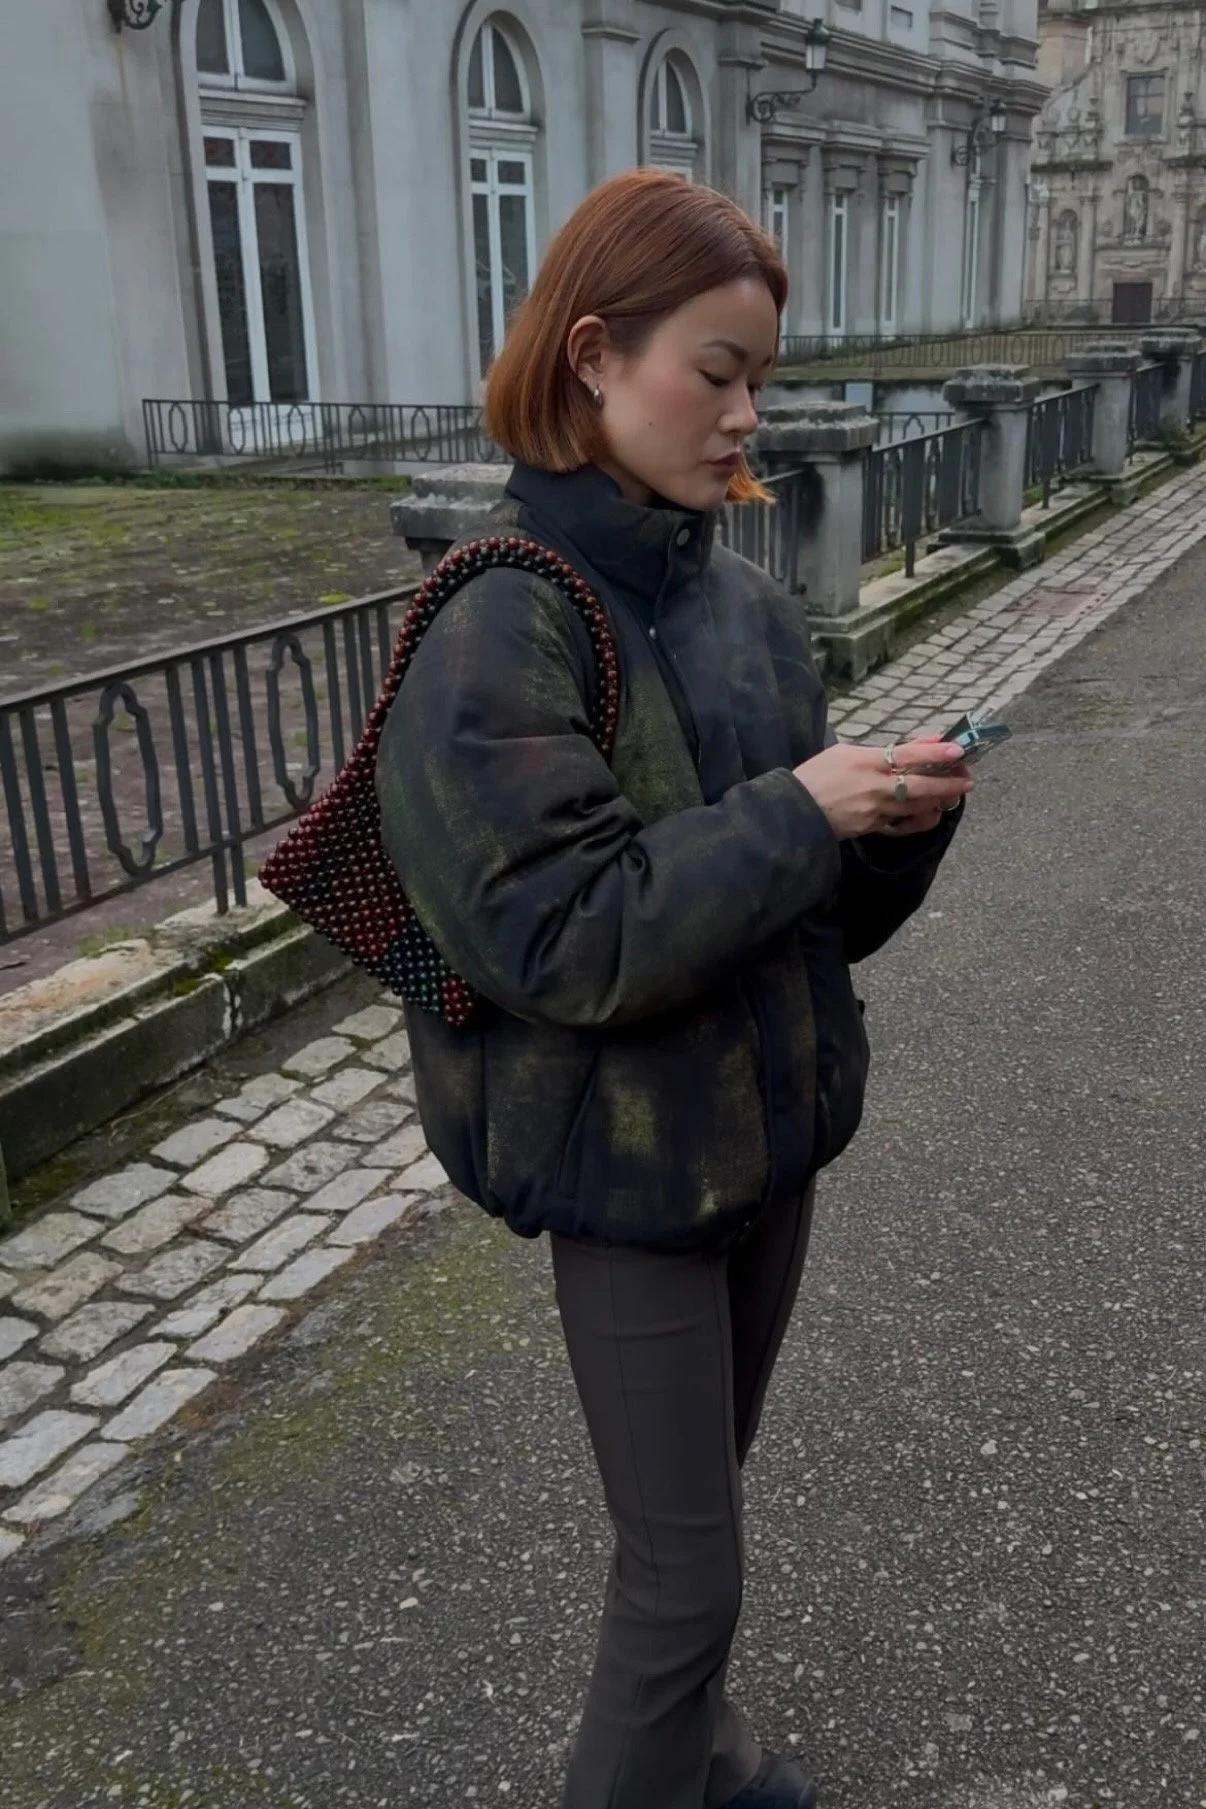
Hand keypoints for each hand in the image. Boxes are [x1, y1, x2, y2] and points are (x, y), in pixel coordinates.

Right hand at [793, 738, 970, 840]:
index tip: (958, 749)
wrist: (795, 809)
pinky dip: (920, 820)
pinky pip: (904, 826)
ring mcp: (876, 811)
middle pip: (921, 787)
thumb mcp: (845, 752)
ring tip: (951, 796)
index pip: (909, 755)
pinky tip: (929, 814)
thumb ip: (884, 749)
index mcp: (867, 762)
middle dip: (949, 784)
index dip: (936, 753)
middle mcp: (876, 787)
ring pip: (918, 809)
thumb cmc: (817, 774)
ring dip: (939, 802)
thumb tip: (919, 744)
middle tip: (967, 780)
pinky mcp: (873, 829)